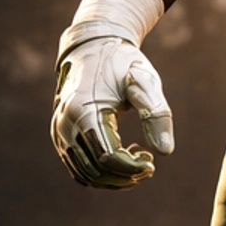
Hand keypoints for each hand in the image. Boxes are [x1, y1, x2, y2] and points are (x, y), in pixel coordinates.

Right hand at [52, 34, 173, 188]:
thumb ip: (156, 115)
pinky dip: (102, 173)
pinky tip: (123, 159)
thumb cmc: (122, 64)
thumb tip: (165, 152)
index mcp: (84, 111)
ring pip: (85, 175)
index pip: (107, 156)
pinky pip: (79, 168)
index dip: (132, 166)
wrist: (93, 48)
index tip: (152, 162)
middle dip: (125, 174)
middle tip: (148, 164)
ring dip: (114, 178)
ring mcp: (59, 133)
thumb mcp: (144, 83)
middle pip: (96, 170)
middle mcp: (65, 125)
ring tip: (137, 160)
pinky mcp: (61, 137)